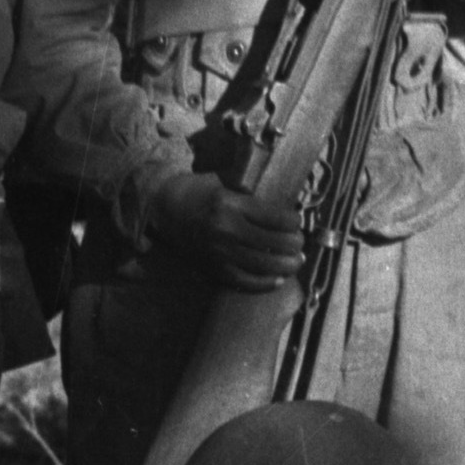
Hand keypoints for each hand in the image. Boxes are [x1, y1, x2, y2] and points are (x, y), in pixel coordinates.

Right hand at [146, 167, 314, 287]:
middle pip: (276, 244)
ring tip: (296, 261)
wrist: (165, 209)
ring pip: (265, 266)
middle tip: (300, 243)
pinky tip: (278, 279)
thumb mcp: (225, 182)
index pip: (277, 218)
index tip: (297, 221)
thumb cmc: (198, 191)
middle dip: (295, 245)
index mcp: (231, 204)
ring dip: (287, 266)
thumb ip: (252, 194)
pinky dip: (266, 283)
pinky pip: (246, 282)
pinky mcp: (213, 268)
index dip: (294, 222)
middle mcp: (226, 230)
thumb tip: (284, 208)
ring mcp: (220, 252)